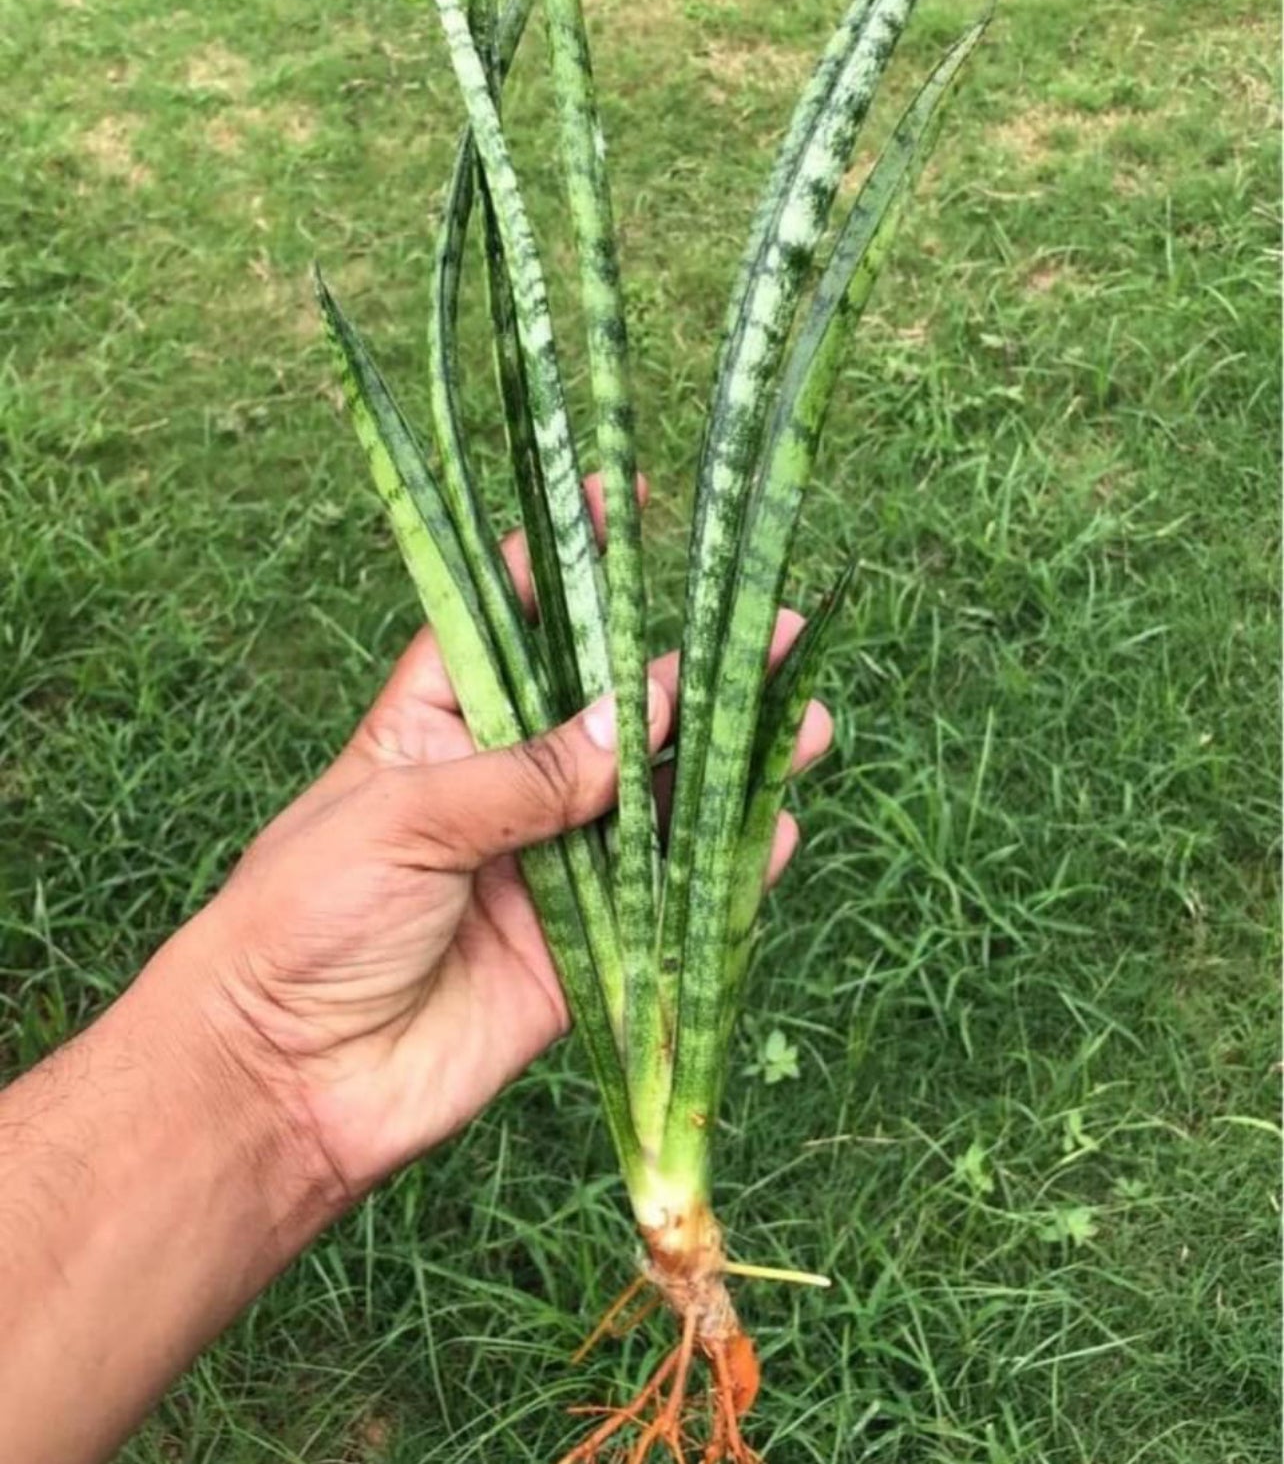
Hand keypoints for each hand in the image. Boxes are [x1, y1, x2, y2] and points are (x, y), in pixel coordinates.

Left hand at [177, 478, 832, 1210]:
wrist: (282, 1080)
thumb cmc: (304, 915)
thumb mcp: (408, 815)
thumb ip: (531, 774)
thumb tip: (645, 718)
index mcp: (439, 723)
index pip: (513, 622)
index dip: (570, 564)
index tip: (633, 507)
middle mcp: (503, 785)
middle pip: (614, 711)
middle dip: (692, 668)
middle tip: (776, 624)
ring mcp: (546, 869)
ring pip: (654, 805)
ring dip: (727, 764)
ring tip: (805, 718)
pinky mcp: (577, 959)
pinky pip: (664, 910)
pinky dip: (722, 876)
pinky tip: (774, 830)